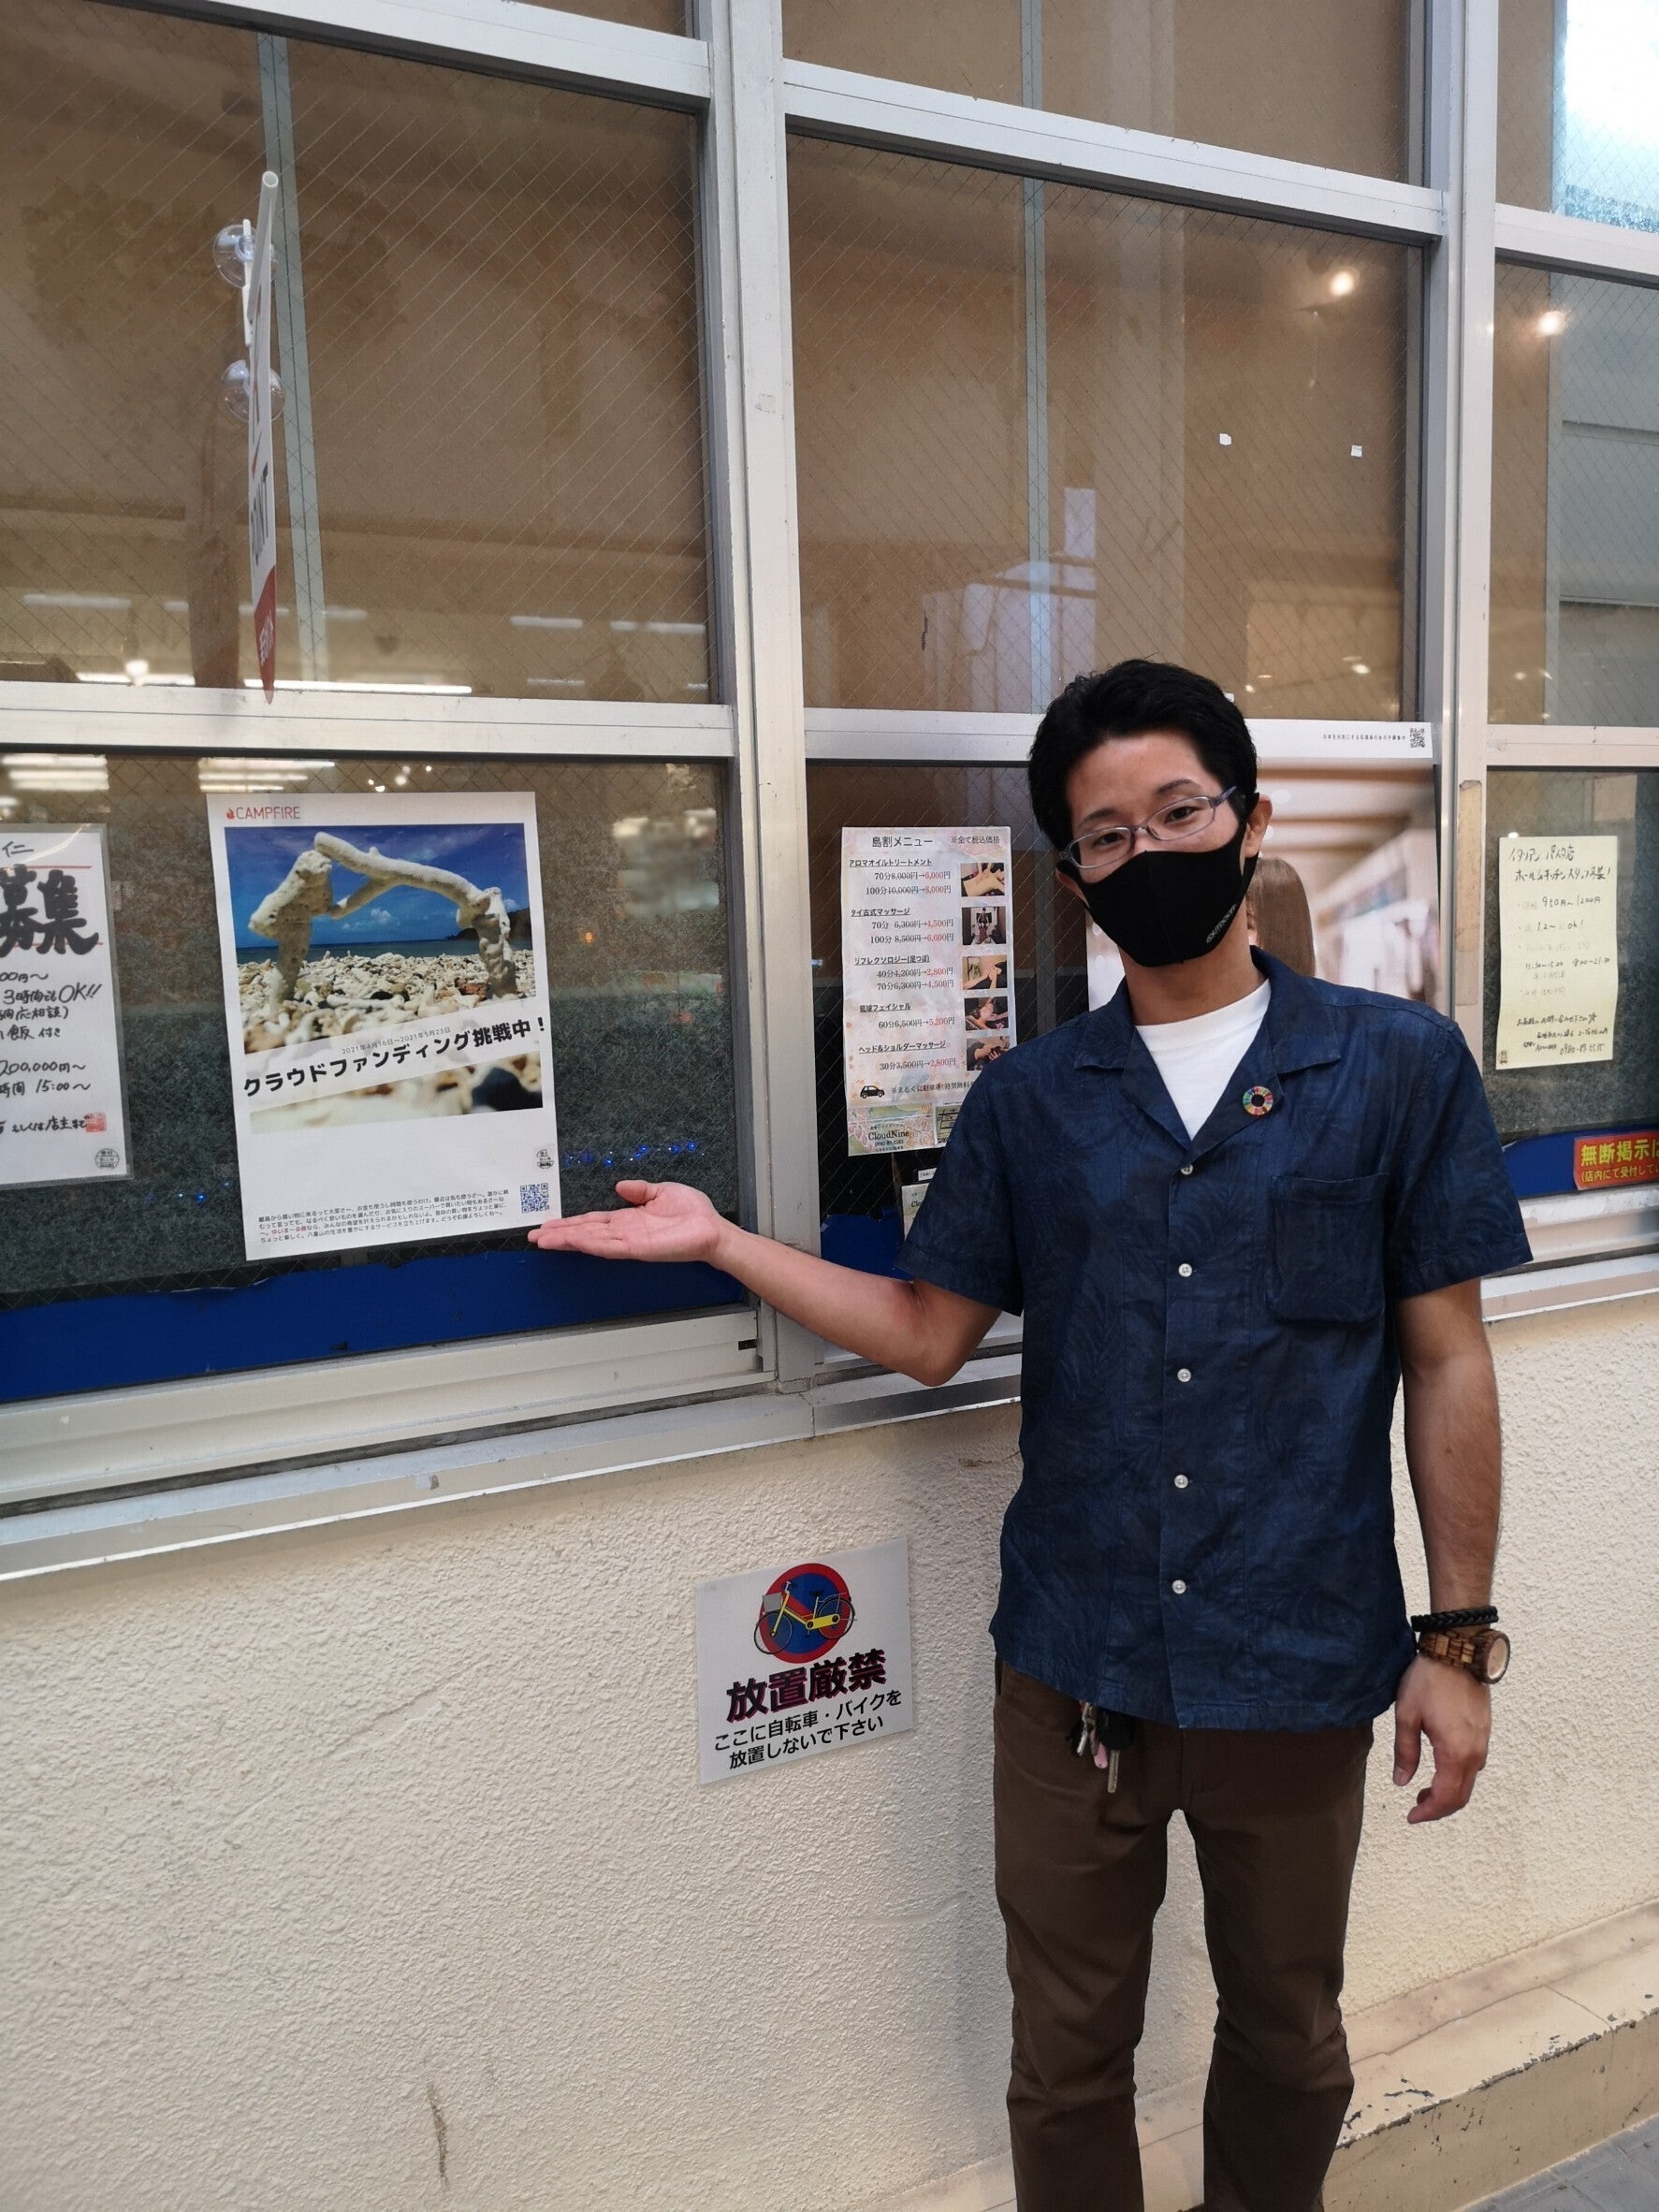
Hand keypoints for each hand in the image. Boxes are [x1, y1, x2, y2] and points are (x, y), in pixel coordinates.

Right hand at [526, 1180, 727, 1266]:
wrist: (712, 1230)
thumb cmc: (693, 1213)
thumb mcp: (661, 1191)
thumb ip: (639, 1190)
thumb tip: (620, 1185)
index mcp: (627, 1219)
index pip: (592, 1222)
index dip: (569, 1224)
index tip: (549, 1225)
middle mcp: (624, 1232)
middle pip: (585, 1233)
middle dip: (559, 1235)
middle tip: (534, 1236)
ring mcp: (629, 1242)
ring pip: (591, 1241)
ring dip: (567, 1240)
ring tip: (544, 1240)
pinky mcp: (639, 1248)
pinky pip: (610, 1246)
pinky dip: (591, 1243)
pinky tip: (574, 1241)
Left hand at [1393, 1655, 1489, 1823]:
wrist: (1458, 1650)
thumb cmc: (1429, 1680)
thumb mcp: (1407, 1715)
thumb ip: (1405, 1752)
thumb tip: (1402, 1782)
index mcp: (1455, 1753)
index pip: (1446, 1798)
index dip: (1428, 1812)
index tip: (1411, 1817)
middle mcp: (1475, 1753)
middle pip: (1461, 1796)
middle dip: (1439, 1808)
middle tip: (1416, 1808)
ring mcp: (1483, 1743)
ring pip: (1469, 1782)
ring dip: (1449, 1793)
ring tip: (1424, 1790)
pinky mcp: (1484, 1732)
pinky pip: (1474, 1766)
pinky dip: (1458, 1777)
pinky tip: (1440, 1768)